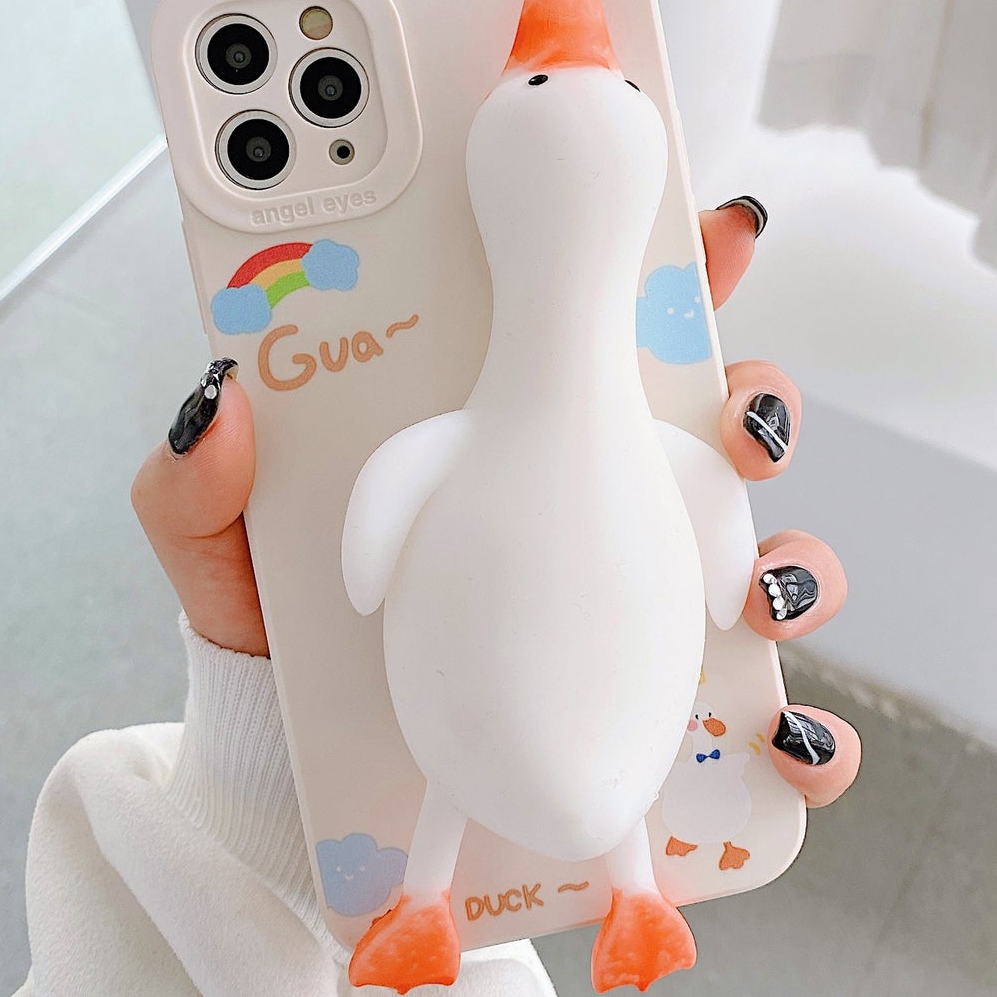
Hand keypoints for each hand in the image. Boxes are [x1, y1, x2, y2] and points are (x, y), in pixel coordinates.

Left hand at [130, 195, 859, 806]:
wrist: (291, 764)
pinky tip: (780, 740)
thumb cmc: (274, 625)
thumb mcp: (223, 541)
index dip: (678, 271)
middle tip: (743, 427)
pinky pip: (748, 709)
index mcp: (504, 420)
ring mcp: (626, 596)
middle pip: (714, 424)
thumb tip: (221, 398)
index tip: (721, 232)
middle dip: (760, 405)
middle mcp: (583, 492)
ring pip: (759, 556)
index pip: (607, 326)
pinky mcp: (645, 706)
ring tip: (760, 595)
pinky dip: (797, 728)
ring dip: (798, 561)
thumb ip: (199, 478)